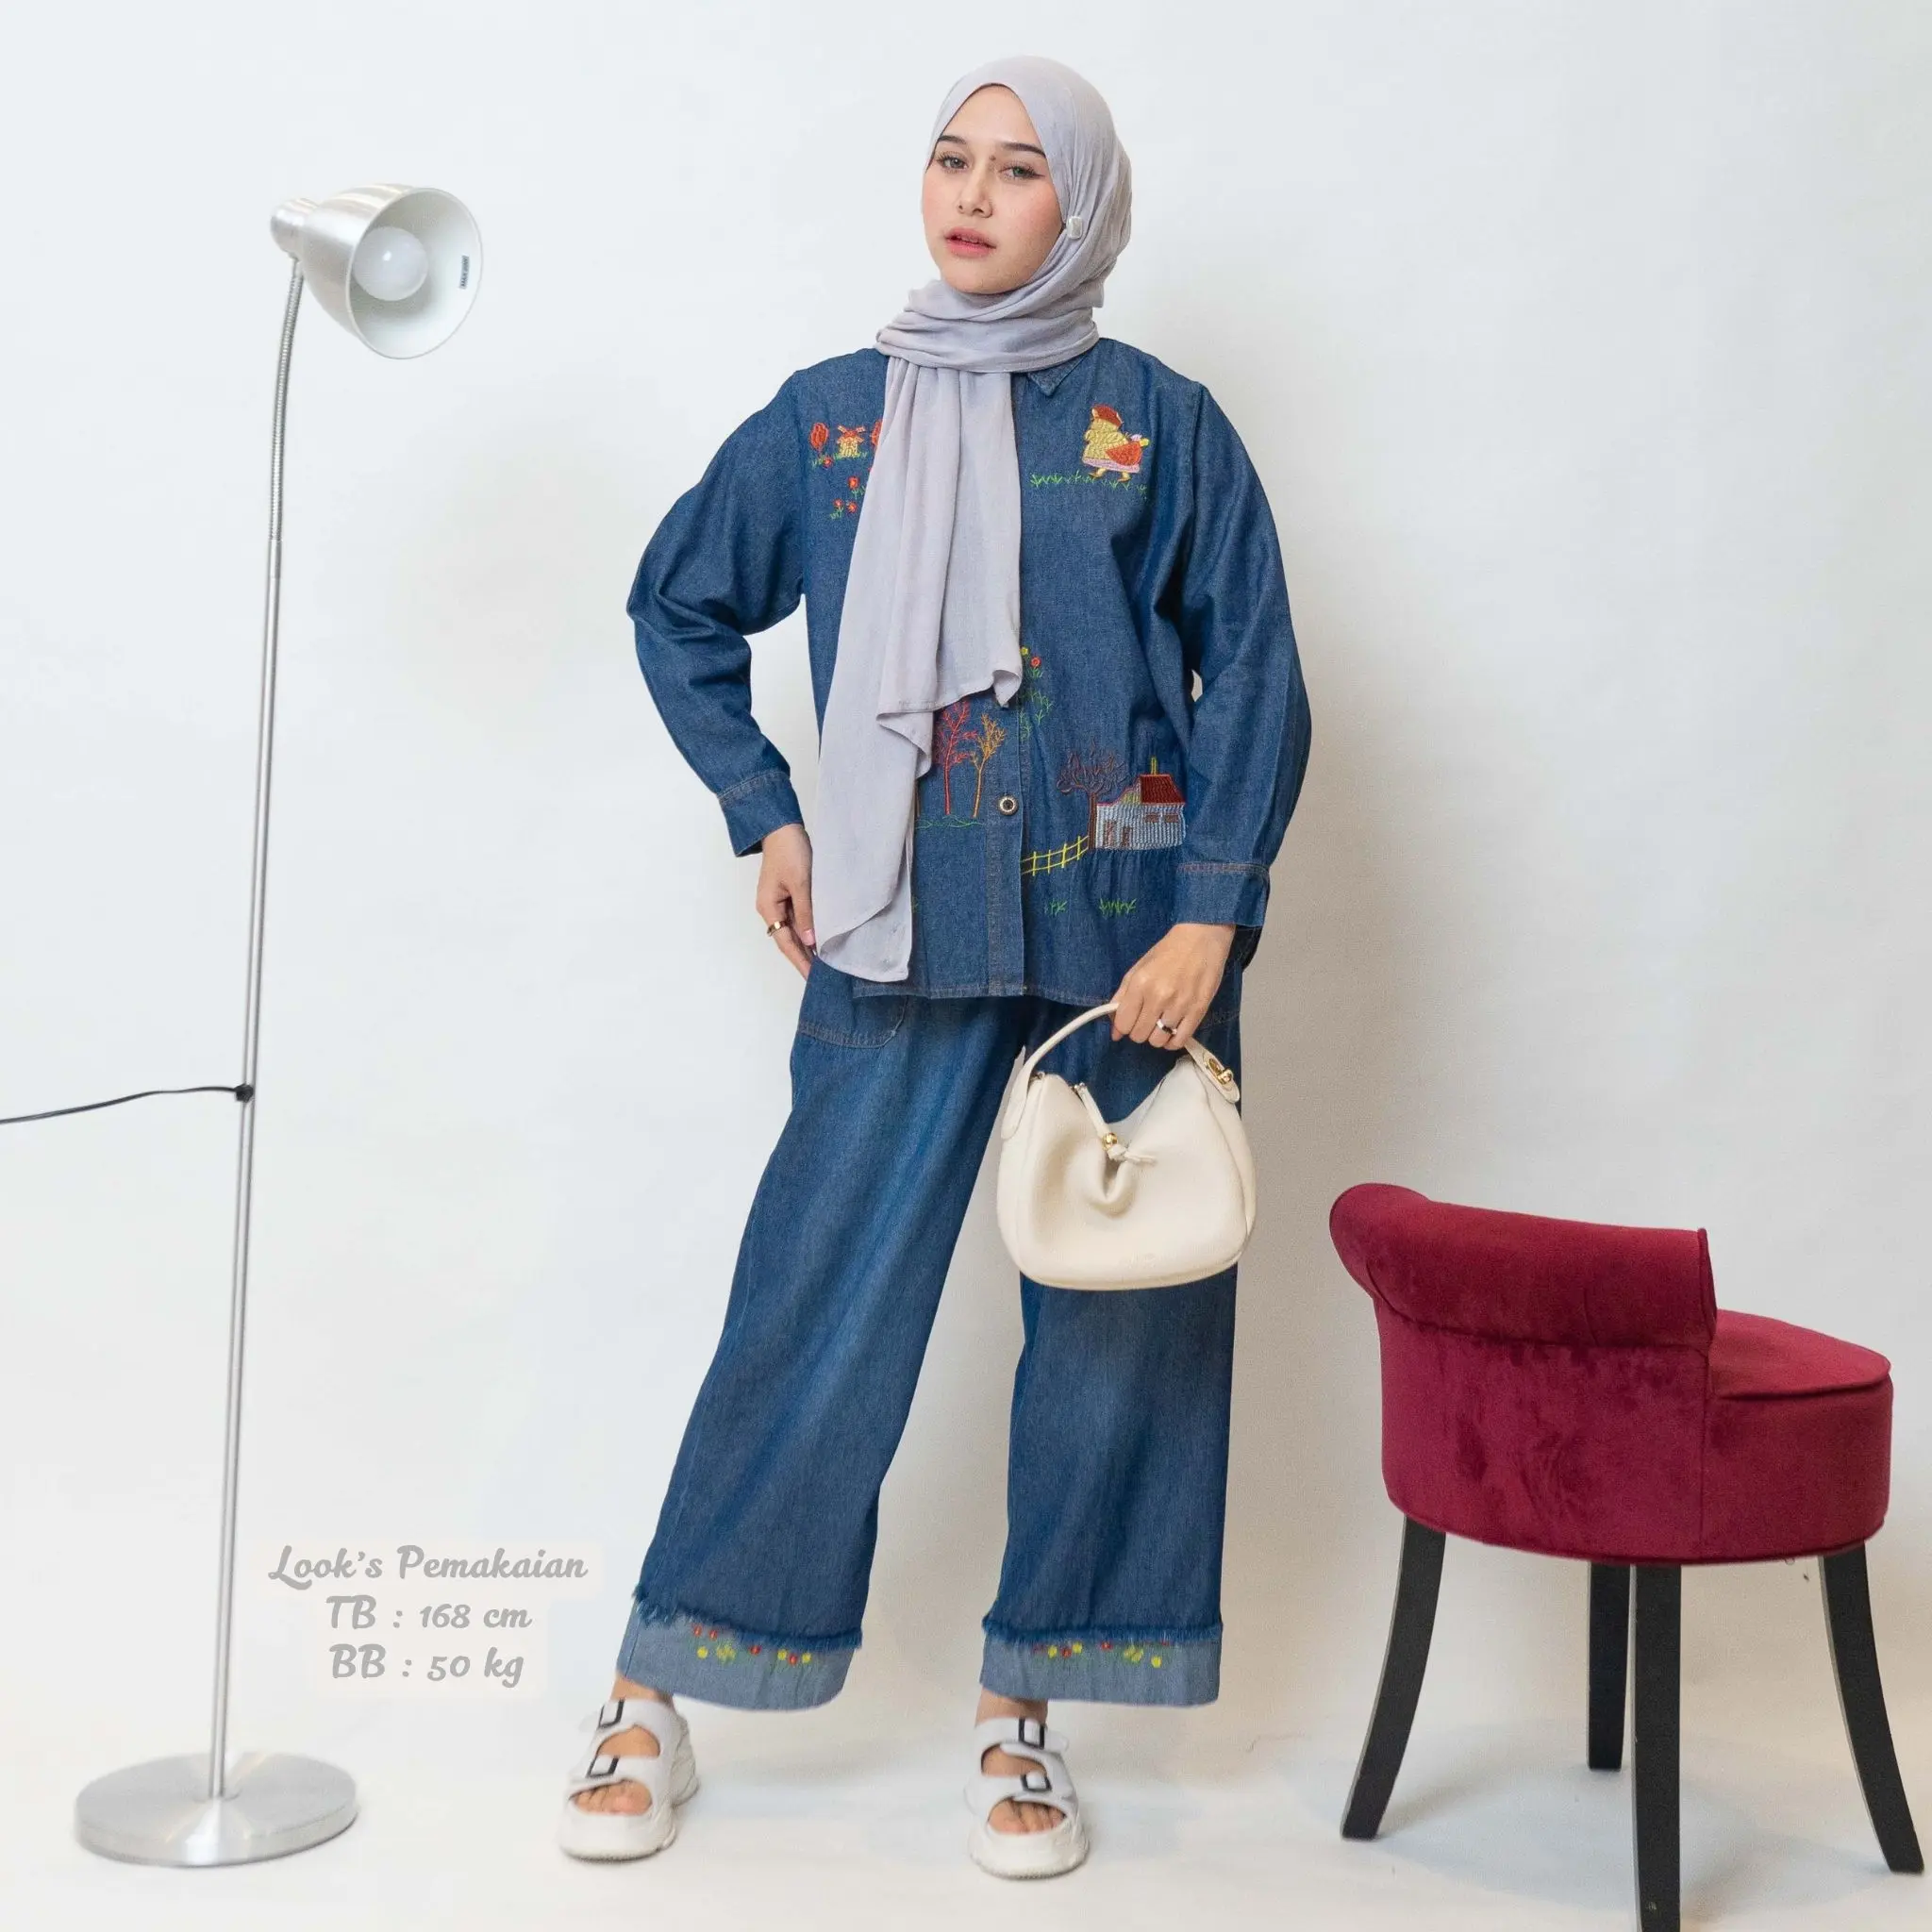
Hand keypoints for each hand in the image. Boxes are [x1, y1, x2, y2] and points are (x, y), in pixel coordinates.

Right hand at [755, 822, 815, 978]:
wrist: (782, 827)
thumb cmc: (790, 850)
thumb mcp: (801, 882)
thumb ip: (806, 912)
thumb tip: (810, 941)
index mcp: (769, 908)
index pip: (786, 943)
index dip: (800, 962)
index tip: (812, 978)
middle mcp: (771, 909)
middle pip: (788, 941)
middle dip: (804, 959)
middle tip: (822, 978)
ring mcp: (779, 903)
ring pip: (794, 932)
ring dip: (808, 947)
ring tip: (825, 964)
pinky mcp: (788, 895)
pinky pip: (798, 919)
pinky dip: (809, 931)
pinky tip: (821, 940)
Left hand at [1108, 922, 1235, 1047]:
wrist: (1201, 939)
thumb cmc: (1167, 952)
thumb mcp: (1138, 969)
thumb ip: (1122, 998)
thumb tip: (1114, 1032)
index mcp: (1140, 984)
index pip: (1123, 1024)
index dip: (1124, 1026)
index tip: (1131, 1020)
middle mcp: (1158, 996)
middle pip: (1139, 1035)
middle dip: (1140, 1030)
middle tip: (1148, 1019)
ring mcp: (1179, 1005)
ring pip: (1158, 1041)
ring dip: (1157, 1036)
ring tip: (1162, 1023)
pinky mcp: (1198, 1011)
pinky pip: (1179, 1041)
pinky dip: (1173, 1042)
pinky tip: (1173, 1030)